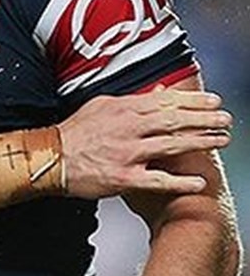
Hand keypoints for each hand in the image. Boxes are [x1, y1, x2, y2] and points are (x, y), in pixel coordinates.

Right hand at [58, 88, 230, 198]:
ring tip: (222, 140)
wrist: (50, 157)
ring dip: (200, 142)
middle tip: (225, 119)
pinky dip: (180, 182)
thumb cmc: (76, 132)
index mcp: (122, 108)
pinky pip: (158, 180)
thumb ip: (132, 100)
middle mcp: (127, 128)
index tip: (214, 100)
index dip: (192, 100)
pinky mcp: (124, 177)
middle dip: (204, 119)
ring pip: (171, 145)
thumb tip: (159, 93)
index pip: (165, 101)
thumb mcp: (101, 106)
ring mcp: (127, 153)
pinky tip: (199, 182)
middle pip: (173, 120)